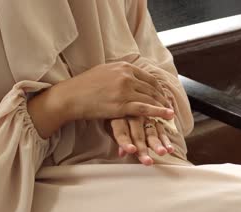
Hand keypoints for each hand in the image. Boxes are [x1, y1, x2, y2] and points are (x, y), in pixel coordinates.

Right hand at [55, 62, 173, 120]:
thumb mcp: (103, 72)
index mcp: (123, 67)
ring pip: (150, 98)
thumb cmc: (83, 86)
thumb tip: (127, 74)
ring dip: (163, 106)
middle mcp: (126, 76)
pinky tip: (167, 116)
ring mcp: (124, 90)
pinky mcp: (121, 105)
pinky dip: (158, 112)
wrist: (70, 96)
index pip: (148, 77)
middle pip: (152, 88)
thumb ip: (118, 73)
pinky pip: (145, 109)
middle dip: (162, 98)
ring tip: (170, 113)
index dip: (158, 88)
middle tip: (169, 106)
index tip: (163, 95)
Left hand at [111, 117, 174, 165]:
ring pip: (151, 133)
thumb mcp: (111, 127)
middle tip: (148, 161)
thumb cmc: (114, 118)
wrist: (125, 97)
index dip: (125, 142)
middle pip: (138, 135)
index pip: (121, 132)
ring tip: (162, 153)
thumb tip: (121, 153)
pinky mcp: (154, 120)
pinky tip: (170, 149)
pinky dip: (165, 140)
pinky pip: (160, 130)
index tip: (131, 150)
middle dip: (143, 149)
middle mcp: (132, 117)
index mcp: (118, 119)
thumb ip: (118, 141)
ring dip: (157, 144)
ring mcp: (145, 118)